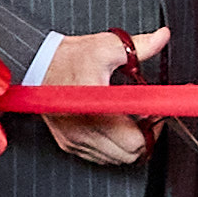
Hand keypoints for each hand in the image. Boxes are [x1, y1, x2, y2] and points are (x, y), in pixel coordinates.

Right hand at [41, 25, 169, 167]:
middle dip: (146, 136)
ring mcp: (75, 140)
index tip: (156, 113)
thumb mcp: (106, 47)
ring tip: (130, 121)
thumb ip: (139, 46)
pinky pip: (100, 158)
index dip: (153, 127)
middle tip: (147, 117)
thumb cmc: (68, 57)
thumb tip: (162, 37)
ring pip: (117, 159)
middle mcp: (84, 130)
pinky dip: (112, 148)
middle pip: (131, 154)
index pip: (136, 140)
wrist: (35, 65)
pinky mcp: (68, 144)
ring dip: (129, 144)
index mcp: (96, 109)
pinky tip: (113, 128)